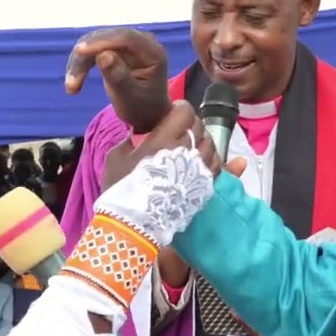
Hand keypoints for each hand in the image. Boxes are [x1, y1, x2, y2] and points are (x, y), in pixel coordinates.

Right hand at [65, 28, 169, 132]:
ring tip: (71, 88)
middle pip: (107, 37)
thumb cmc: (143, 109)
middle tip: (71, 84)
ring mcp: (128, 43)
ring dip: (80, 61)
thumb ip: (119, 76)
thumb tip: (103, 55)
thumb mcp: (131, 98)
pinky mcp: (116, 47)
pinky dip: (82, 63)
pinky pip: (93, 48)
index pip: (124, 38)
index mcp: (152, 52)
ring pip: (96, 41)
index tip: (79, 52)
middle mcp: (141, 42)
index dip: (101, 42)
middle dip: (85, 56)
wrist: (148, 115)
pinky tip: (74, 82)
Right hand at [100, 100, 220, 190]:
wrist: (132, 225)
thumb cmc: (120, 188)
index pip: (185, 111)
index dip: (179, 109)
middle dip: (190, 124)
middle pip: (199, 126)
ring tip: (189, 147)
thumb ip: (132, 139)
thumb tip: (139, 131)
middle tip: (177, 131)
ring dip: (202, 141)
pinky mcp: (205, 187)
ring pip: (211, 144)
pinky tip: (201, 161)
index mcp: (163, 139)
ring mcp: (199, 170)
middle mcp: (186, 151)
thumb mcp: (117, 157)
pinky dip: (212, 159)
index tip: (171, 114)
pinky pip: (218, 165)